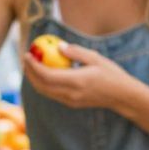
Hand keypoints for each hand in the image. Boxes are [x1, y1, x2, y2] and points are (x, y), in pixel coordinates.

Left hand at [21, 42, 136, 110]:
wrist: (123, 96)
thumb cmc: (112, 74)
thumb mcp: (96, 58)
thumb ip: (76, 52)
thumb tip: (58, 46)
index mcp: (76, 81)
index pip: (47, 75)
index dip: (33, 66)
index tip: (27, 54)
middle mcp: (70, 93)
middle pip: (41, 85)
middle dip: (29, 73)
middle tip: (26, 59)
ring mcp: (70, 101)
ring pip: (44, 92)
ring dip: (34, 79)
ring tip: (31, 65)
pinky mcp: (71, 103)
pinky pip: (52, 94)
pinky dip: (43, 84)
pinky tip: (43, 73)